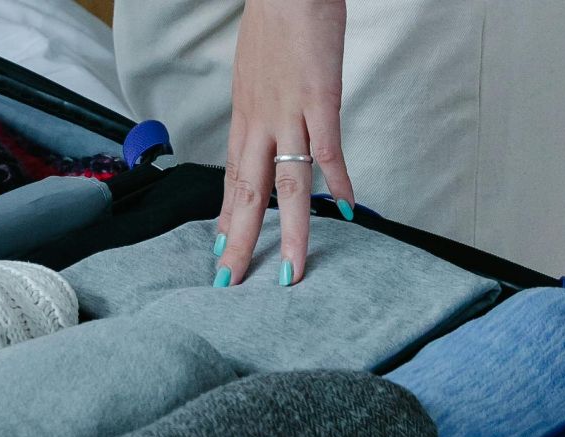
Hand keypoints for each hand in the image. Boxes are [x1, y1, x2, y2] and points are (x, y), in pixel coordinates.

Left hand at [215, 0, 353, 286]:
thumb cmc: (277, 20)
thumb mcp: (256, 70)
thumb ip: (262, 101)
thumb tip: (269, 121)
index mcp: (245, 117)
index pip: (233, 179)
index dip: (225, 217)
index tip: (218, 249)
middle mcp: (260, 122)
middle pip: (248, 194)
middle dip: (238, 242)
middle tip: (229, 283)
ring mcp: (290, 113)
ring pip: (287, 184)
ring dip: (290, 231)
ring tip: (291, 270)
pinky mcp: (321, 98)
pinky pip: (329, 149)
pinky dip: (338, 180)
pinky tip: (346, 209)